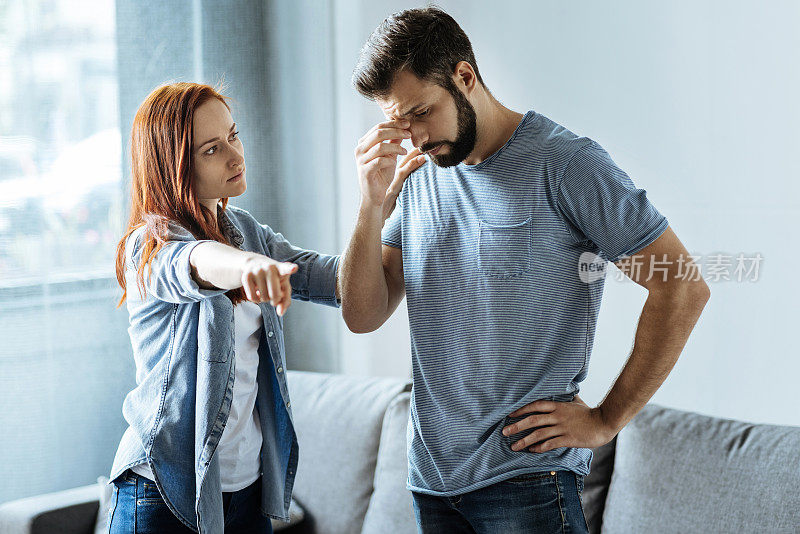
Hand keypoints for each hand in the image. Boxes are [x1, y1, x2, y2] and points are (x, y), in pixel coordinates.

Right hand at [240, 256, 297, 315]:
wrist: (255, 263)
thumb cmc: (274, 277)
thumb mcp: (283, 286)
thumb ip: (285, 300)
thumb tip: (280, 313)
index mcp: (281, 268)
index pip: (286, 268)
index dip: (290, 269)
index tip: (294, 268)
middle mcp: (270, 267)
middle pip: (275, 295)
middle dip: (275, 300)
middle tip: (274, 295)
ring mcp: (257, 271)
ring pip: (263, 298)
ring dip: (265, 299)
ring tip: (265, 289)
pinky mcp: (246, 276)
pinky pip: (252, 297)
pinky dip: (256, 299)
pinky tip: (257, 292)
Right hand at [355, 119, 424, 212]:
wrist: (375, 195)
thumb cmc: (382, 175)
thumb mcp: (390, 155)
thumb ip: (394, 142)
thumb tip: (403, 128)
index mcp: (364, 143)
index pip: (378, 127)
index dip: (394, 124)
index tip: (408, 124)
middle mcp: (360, 150)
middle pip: (378, 133)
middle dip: (396, 131)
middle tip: (409, 134)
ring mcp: (361, 161)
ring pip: (380, 146)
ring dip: (396, 147)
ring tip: (405, 151)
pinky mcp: (365, 172)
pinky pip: (379, 161)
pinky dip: (390, 160)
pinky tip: (395, 162)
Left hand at [501, 395, 617, 452]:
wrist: (604, 423)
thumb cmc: (589, 413)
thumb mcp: (575, 401)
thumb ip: (565, 398)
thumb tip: (562, 391)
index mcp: (557, 406)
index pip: (534, 406)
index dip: (521, 410)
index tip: (509, 415)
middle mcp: (557, 416)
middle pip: (532, 420)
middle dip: (517, 426)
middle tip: (504, 432)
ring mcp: (562, 428)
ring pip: (538, 434)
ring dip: (524, 440)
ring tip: (513, 446)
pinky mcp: (568, 439)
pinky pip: (550, 444)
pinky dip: (539, 447)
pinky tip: (531, 450)